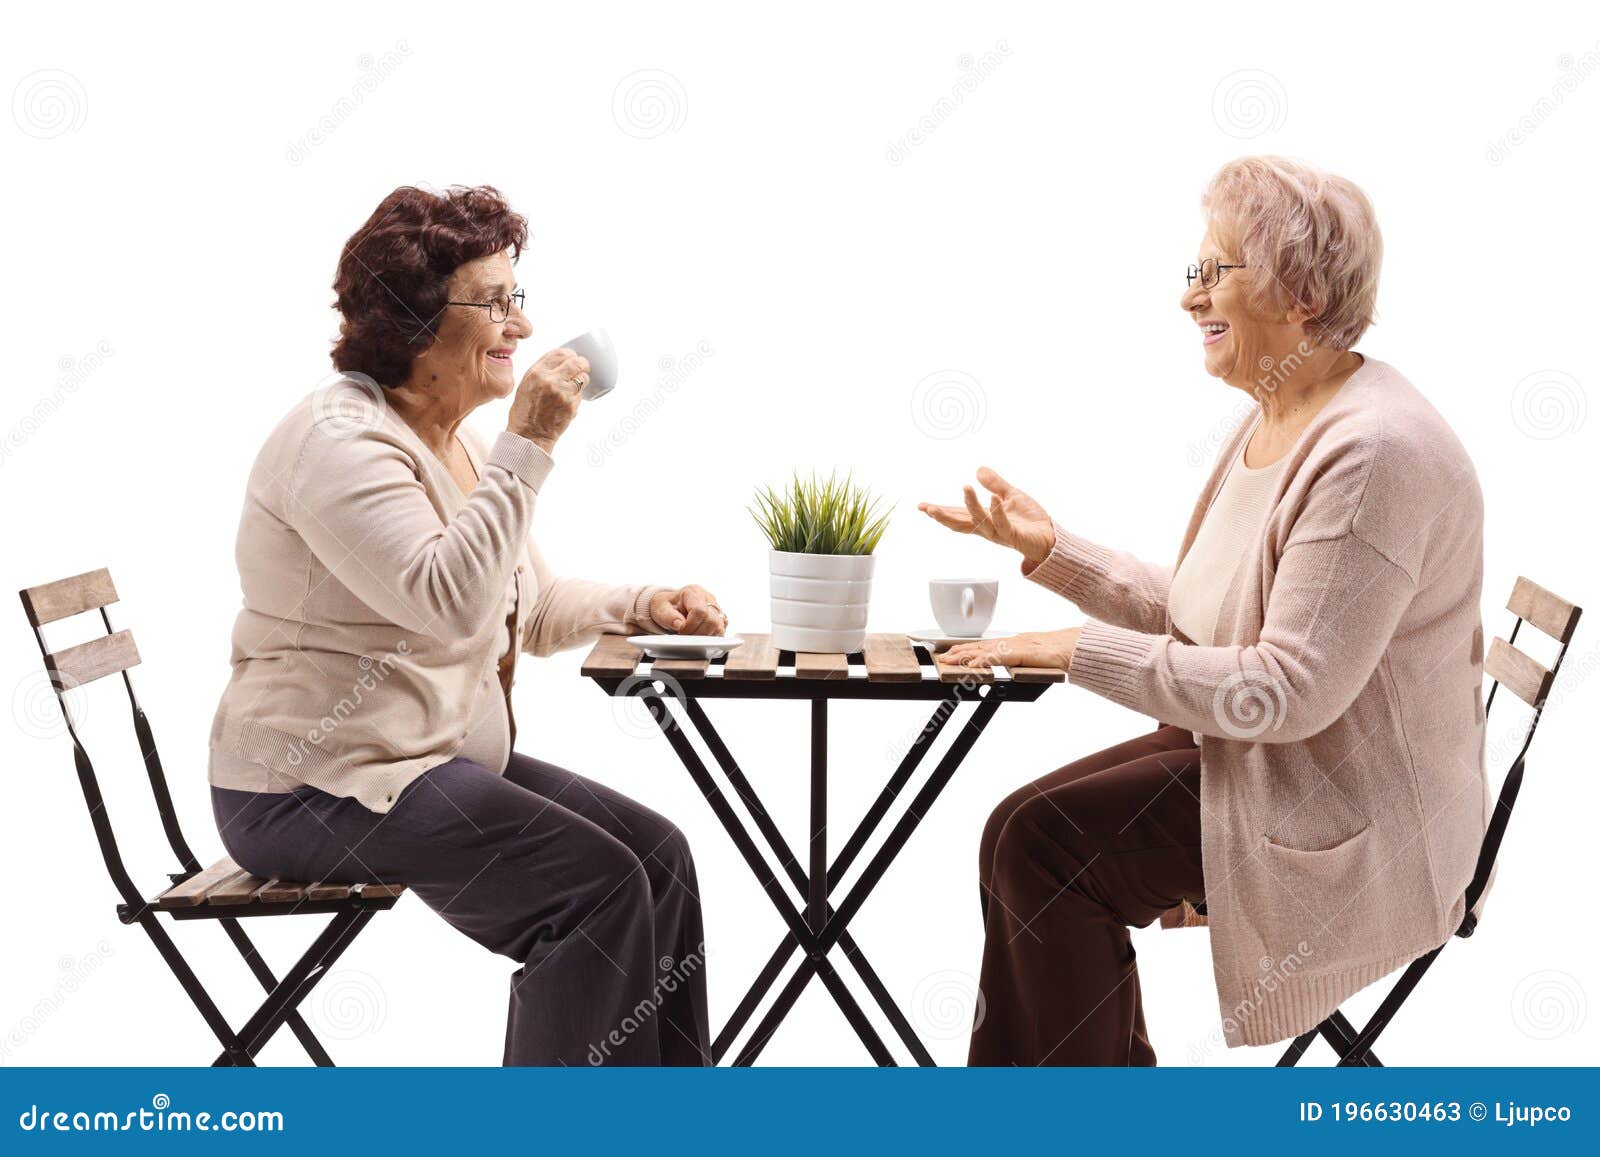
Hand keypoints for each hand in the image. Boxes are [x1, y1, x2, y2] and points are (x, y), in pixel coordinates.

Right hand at [507, 346, 592, 452]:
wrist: (529, 435)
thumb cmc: (526, 411)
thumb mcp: (526, 384)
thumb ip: (542, 371)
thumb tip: (560, 360)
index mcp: (536, 372)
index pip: (560, 353)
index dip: (570, 354)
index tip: (573, 357)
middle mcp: (550, 380)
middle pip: (576, 362)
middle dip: (582, 363)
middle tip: (583, 367)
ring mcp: (562, 393)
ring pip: (583, 377)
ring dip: (583, 379)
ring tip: (577, 384)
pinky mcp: (571, 405)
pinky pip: (581, 393)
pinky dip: (578, 394)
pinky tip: (570, 400)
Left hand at [649, 585, 728, 634]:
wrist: (670, 606)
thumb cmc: (666, 606)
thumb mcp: (660, 609)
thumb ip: (669, 617)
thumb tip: (681, 625)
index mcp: (693, 592)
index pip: (700, 611)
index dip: (691, 626)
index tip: (680, 632)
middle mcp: (708, 598)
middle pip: (712, 621)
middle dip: (698, 634)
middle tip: (685, 636)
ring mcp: (716, 608)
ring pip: (719, 627)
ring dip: (705, 637)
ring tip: (691, 636)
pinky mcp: (720, 618)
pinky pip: (721, 631)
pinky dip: (710, 638)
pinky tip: (699, 637)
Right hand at [918, 467, 1055, 565]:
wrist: (1051, 537)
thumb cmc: (1029, 521)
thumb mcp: (1011, 495)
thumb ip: (995, 484)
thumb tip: (978, 469)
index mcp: (984, 519)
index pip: (957, 514)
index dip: (940, 510)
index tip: (921, 506)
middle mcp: (987, 528)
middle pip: (960, 524)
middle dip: (944, 516)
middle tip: (928, 509)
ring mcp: (999, 533)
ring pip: (980, 522)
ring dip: (971, 506)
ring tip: (965, 488)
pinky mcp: (1014, 535)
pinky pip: (1003, 524)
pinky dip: (997, 511)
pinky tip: (993, 499)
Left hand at [935, 627, 1078, 671]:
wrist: (1076, 647)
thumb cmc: (1060, 653)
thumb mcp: (1035, 657)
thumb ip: (1021, 659)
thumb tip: (1011, 663)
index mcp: (1014, 643)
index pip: (985, 645)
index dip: (966, 648)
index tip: (951, 652)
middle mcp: (1012, 642)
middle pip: (980, 646)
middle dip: (959, 651)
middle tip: (941, 657)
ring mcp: (1016, 646)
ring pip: (985, 650)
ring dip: (965, 655)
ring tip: (949, 660)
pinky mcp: (1023, 653)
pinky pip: (999, 657)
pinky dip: (985, 660)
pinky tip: (973, 665)